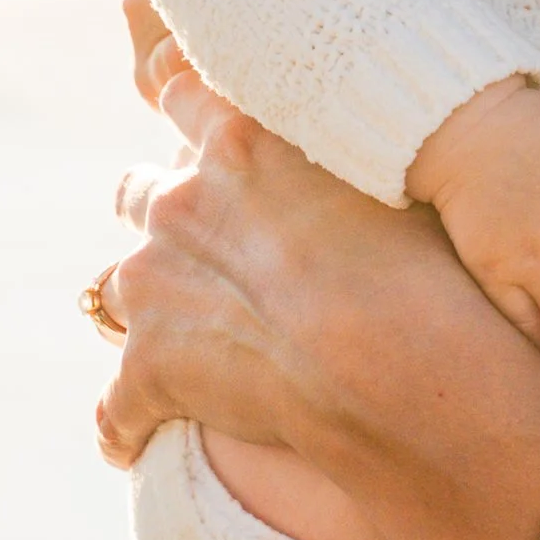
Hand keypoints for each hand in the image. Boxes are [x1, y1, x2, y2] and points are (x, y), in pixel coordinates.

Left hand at [96, 63, 433, 469]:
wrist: (393, 363)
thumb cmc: (424, 269)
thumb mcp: (395, 175)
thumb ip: (351, 149)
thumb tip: (379, 135)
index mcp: (240, 140)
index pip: (184, 94)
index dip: (192, 119)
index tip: (209, 139)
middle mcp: (182, 202)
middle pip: (141, 193)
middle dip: (167, 222)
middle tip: (217, 256)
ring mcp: (154, 284)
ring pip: (115, 287)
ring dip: (146, 310)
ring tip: (183, 343)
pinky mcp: (150, 369)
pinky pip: (117, 405)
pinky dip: (126, 425)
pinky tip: (136, 445)